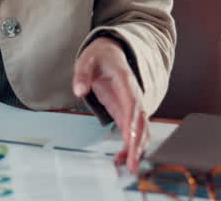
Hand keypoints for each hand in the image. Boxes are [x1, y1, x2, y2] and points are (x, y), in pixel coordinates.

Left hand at [73, 36, 148, 174]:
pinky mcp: (126, 113)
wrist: (110, 53)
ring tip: (129, 166)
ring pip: (140, 130)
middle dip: (138, 144)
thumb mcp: (87, 60)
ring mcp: (132, 106)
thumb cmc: (100, 57)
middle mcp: (134, 96)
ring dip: (137, 148)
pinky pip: (132, 131)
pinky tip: (122, 159)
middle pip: (141, 122)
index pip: (133, 105)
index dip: (133, 123)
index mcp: (126, 82)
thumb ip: (82, 74)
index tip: (131, 140)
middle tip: (133, 163)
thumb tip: (79, 89)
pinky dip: (130, 146)